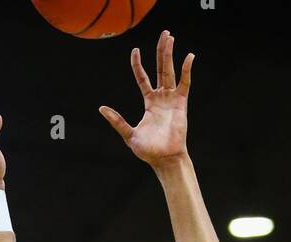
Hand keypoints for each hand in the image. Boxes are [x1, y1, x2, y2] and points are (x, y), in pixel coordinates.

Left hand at [99, 30, 193, 167]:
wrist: (165, 159)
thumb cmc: (149, 151)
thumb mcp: (128, 134)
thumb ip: (117, 121)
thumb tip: (101, 108)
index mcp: (149, 103)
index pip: (143, 78)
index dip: (138, 65)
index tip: (135, 51)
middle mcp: (161, 98)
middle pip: (160, 68)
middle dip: (161, 51)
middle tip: (164, 33)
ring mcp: (172, 99)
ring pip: (170, 71)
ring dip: (169, 54)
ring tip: (169, 37)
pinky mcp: (181, 103)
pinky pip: (185, 83)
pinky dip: (187, 69)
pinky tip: (189, 56)